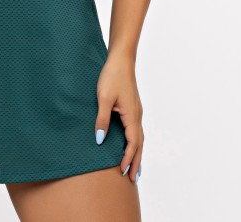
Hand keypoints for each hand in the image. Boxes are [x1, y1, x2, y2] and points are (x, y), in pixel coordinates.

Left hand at [94, 52, 142, 183]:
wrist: (121, 60)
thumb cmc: (112, 77)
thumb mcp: (103, 98)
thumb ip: (102, 120)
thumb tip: (100, 140)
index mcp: (132, 116)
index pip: (132, 143)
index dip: (128, 158)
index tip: (123, 172)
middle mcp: (137, 116)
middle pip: (139, 144)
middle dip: (136, 161)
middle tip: (133, 179)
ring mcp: (136, 112)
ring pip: (139, 138)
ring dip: (137, 153)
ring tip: (135, 168)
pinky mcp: (133, 108)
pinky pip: (136, 130)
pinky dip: (135, 142)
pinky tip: (130, 144)